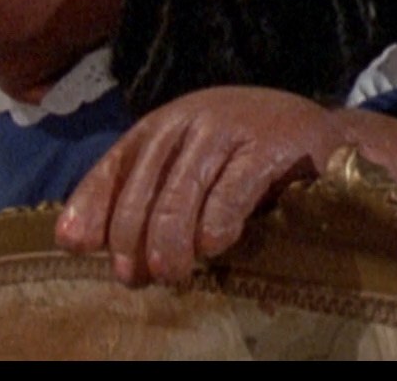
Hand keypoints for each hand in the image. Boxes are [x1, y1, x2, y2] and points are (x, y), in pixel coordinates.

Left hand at [58, 86, 396, 285]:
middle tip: (138, 277)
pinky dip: (218, 221)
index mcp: (166, 124)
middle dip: (133, 237)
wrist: (326, 140)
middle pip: (144, 185)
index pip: (115, 164)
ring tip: (173, 274)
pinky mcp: (273, 144)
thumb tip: (70, 240)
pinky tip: (215, 246)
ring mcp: (234, 127)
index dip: (94, 208)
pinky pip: (234, 188)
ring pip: (182, 190)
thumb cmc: (248, 161)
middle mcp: (193, 118)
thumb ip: (138, 197)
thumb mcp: (190, 171)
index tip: (80, 249)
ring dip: (170, 240)